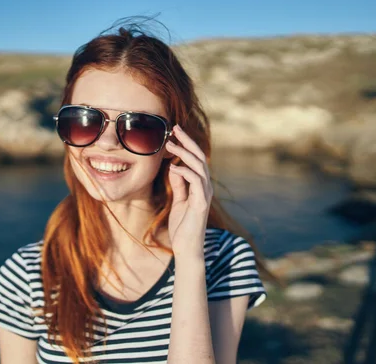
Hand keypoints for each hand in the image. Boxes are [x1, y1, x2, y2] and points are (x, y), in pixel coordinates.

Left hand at [165, 124, 213, 259]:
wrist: (186, 248)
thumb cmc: (182, 226)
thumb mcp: (178, 200)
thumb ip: (178, 184)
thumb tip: (174, 167)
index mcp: (200, 185)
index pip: (196, 159)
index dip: (186, 144)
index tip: (173, 133)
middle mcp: (205, 187)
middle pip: (200, 157)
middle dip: (187, 141)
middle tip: (174, 128)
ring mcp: (205, 194)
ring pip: (199, 166)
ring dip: (184, 153)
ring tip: (170, 144)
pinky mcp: (201, 203)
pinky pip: (195, 182)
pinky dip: (184, 172)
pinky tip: (172, 167)